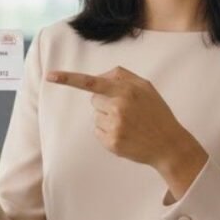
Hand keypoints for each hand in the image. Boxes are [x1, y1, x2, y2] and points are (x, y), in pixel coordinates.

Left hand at [46, 66, 207, 197]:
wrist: (169, 144)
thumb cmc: (156, 112)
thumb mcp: (145, 87)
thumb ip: (121, 76)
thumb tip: (98, 75)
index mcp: (126, 89)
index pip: (91, 81)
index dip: (68, 78)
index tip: (49, 76)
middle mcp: (118, 106)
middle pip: (93, 100)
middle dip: (105, 104)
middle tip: (127, 112)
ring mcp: (114, 125)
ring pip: (96, 117)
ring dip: (108, 120)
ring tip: (129, 125)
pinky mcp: (112, 142)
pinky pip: (98, 132)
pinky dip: (108, 134)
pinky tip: (126, 135)